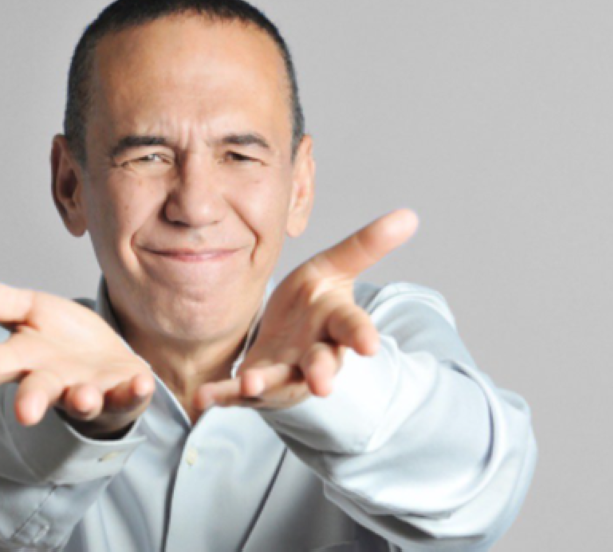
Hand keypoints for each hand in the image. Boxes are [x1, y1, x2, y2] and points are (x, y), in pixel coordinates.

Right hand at [0, 270, 154, 437]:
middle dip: (30, 401)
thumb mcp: (24, 310)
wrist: (109, 366)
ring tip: (81, 397)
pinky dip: (135, 391)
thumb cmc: (59, 340)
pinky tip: (140, 383)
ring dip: (82, 399)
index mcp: (24, 359)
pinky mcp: (123, 393)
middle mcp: (54, 381)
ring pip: (81, 399)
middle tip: (24, 413)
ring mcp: (89, 390)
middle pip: (37, 391)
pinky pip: (129, 395)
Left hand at [194, 208, 418, 411]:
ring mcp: (284, 375)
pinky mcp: (254, 387)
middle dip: (321, 372)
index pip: (352, 328)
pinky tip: (203, 397)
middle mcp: (314, 355)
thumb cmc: (314, 305)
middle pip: (321, 364)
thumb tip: (409, 215)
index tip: (370, 345)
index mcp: (335, 324)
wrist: (287, 343)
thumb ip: (365, 246)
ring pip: (278, 382)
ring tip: (250, 383)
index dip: (361, 335)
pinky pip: (235, 394)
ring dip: (265, 384)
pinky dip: (220, 396)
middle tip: (322, 385)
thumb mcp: (335, 269)